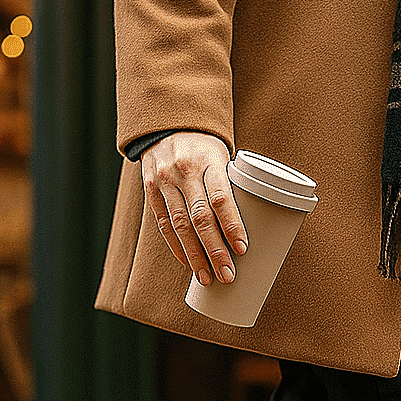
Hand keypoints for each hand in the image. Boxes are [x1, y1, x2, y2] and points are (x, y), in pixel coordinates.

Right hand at [141, 132, 247, 285]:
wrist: (167, 123)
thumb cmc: (205, 147)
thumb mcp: (222, 157)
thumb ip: (229, 188)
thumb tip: (250, 227)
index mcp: (209, 160)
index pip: (221, 197)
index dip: (232, 225)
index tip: (242, 248)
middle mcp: (184, 170)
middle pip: (201, 217)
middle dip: (215, 250)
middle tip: (227, 274)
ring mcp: (165, 180)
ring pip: (180, 225)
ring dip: (195, 255)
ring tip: (207, 277)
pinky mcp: (151, 189)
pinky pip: (164, 224)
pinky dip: (177, 247)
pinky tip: (189, 263)